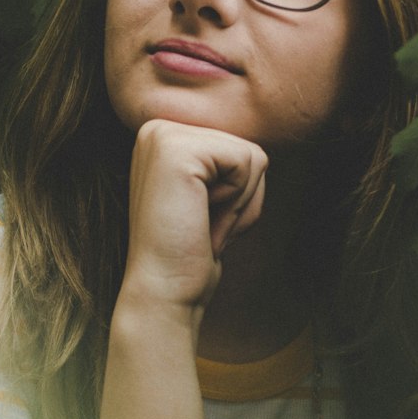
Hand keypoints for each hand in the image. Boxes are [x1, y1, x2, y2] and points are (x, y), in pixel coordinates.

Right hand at [120, 118, 266, 320]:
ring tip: (202, 223)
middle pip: (247, 147)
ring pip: (251, 155)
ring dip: (239, 202)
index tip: (202, 216)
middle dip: (241, 196)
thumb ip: (227, 163)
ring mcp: (164, 136)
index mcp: (164, 136)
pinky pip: (246, 162)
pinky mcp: (177, 150)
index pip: (238, 146)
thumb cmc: (192, 250)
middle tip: (202, 224)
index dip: (236, 191)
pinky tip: (202, 220)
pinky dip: (237, 201)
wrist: (164, 290)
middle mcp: (158, 128)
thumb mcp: (213, 193)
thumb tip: (259, 146)